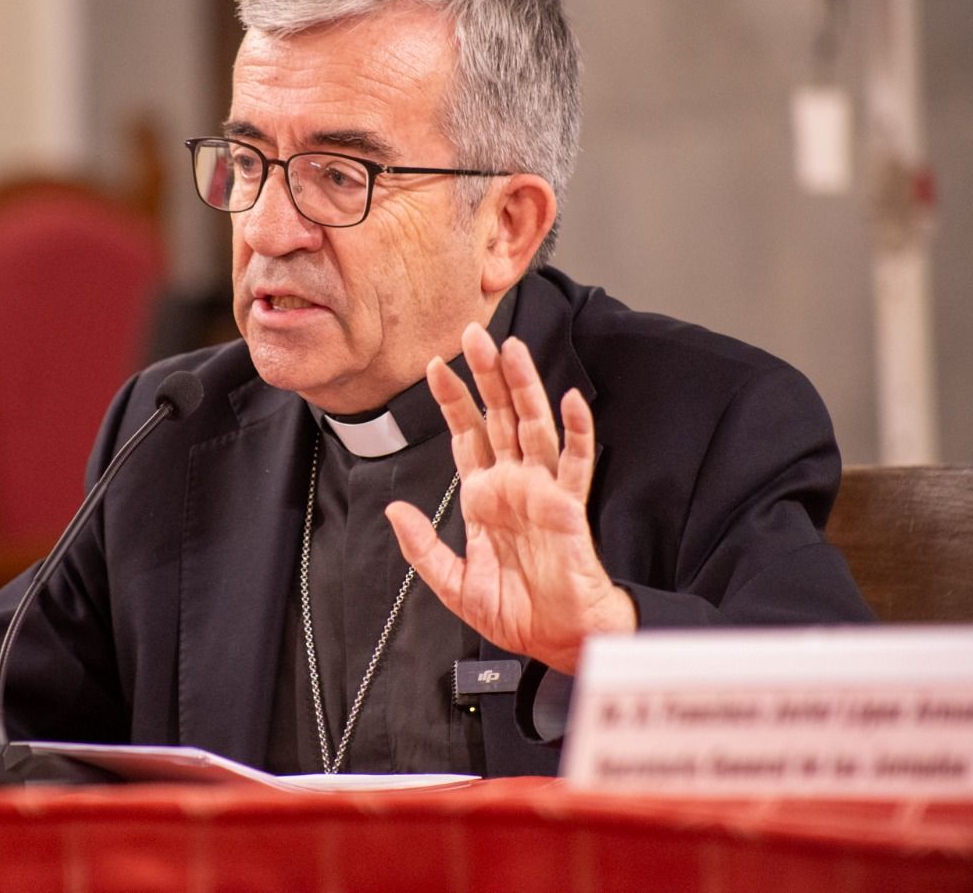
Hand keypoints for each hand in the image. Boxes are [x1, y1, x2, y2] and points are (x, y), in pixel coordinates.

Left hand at [386, 322, 635, 672]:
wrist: (554, 639)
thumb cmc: (514, 611)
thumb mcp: (452, 582)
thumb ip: (423, 547)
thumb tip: (395, 510)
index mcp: (484, 496)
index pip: (467, 434)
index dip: (452, 400)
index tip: (435, 365)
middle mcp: (513, 483)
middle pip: (499, 416)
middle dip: (486, 376)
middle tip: (473, 333)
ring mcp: (543, 490)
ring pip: (534, 426)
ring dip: (525, 388)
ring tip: (513, 350)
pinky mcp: (569, 507)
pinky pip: (576, 462)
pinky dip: (577, 431)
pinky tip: (571, 401)